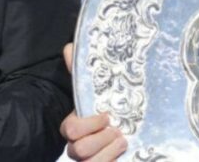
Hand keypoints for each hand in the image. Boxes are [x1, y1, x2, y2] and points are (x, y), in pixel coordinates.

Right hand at [59, 43, 126, 160]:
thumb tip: (69, 48)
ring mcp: (90, 158)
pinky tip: (123, 150)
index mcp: (76, 125)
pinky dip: (111, 160)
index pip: (69, 130)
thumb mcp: (98, 89)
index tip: (107, 115)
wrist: (129, 126)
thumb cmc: (109, 107)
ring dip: (107, 151)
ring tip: (122, 140)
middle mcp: (79, 145)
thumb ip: (82, 70)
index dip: (87, 124)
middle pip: (77, 150)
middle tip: (116, 130)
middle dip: (99, 139)